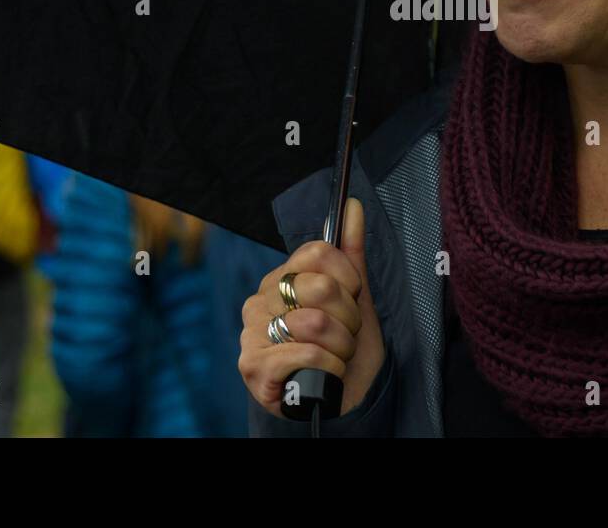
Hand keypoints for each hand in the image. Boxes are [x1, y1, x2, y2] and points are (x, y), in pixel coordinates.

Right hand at [239, 197, 385, 417]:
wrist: (341, 402)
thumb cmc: (345, 350)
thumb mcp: (355, 300)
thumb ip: (351, 252)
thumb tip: (351, 205)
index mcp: (280, 279)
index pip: (317, 252)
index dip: (347, 278)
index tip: (352, 298)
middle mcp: (259, 301)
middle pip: (319, 286)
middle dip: (347, 318)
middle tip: (344, 336)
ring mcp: (252, 334)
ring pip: (315, 322)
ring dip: (341, 347)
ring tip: (335, 358)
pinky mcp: (253, 367)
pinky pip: (307, 354)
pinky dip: (329, 368)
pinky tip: (324, 376)